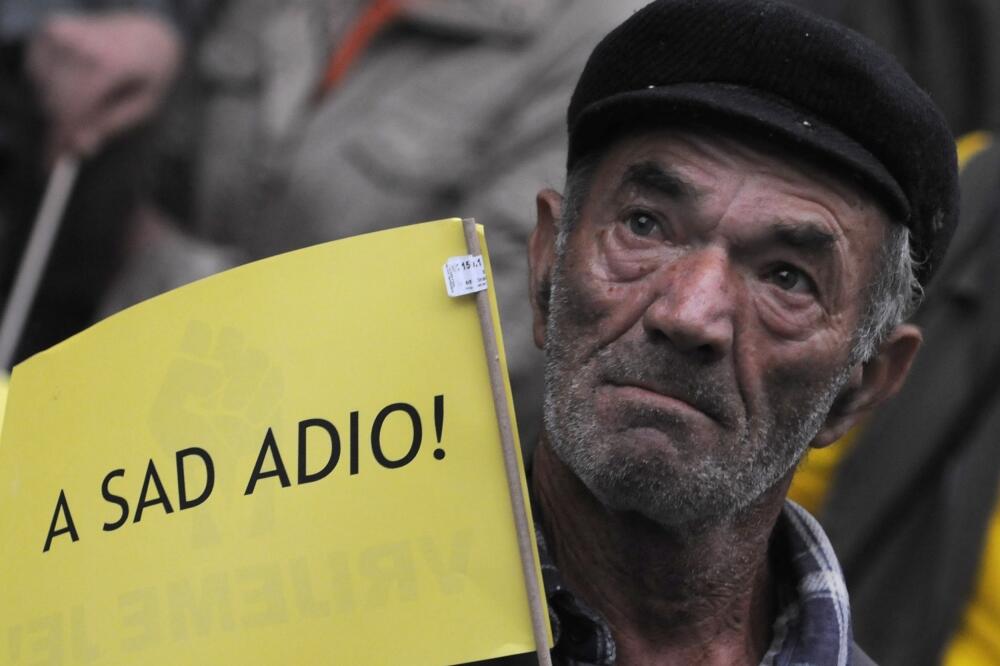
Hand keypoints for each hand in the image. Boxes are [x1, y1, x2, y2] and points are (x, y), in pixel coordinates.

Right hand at [26, 10, 181, 156]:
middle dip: (60, 130)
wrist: (148, 32)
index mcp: (110, 64)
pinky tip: (75, 85)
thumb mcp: (144, 106)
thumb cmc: (150, 74)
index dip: (61, 140)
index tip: (54, 164)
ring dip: (58, 108)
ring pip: (43, 89)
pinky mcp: (51, 30)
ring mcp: (63, 33)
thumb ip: (111, 125)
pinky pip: (37, 72)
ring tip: (88, 106)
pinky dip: (50, 87)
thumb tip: (80, 148)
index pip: (74, 108)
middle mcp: (82, 44)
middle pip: (55, 103)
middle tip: (66, 151)